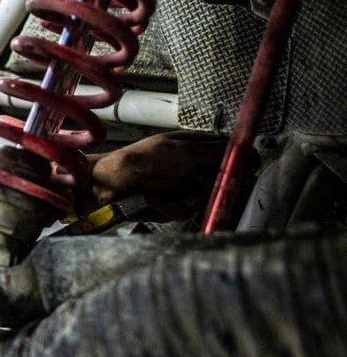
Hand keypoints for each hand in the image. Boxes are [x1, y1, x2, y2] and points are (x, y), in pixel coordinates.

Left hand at [86, 131, 227, 219]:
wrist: (106, 187)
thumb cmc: (138, 163)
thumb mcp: (180, 153)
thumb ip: (216, 154)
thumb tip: (250, 154)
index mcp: (195, 145)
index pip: (231, 155)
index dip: (238, 166)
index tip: (239, 174)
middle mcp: (193, 165)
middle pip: (223, 182)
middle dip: (207, 185)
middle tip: (189, 180)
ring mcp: (184, 186)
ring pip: (205, 200)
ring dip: (184, 197)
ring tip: (163, 189)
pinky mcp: (175, 205)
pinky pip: (186, 212)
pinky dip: (170, 207)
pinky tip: (155, 199)